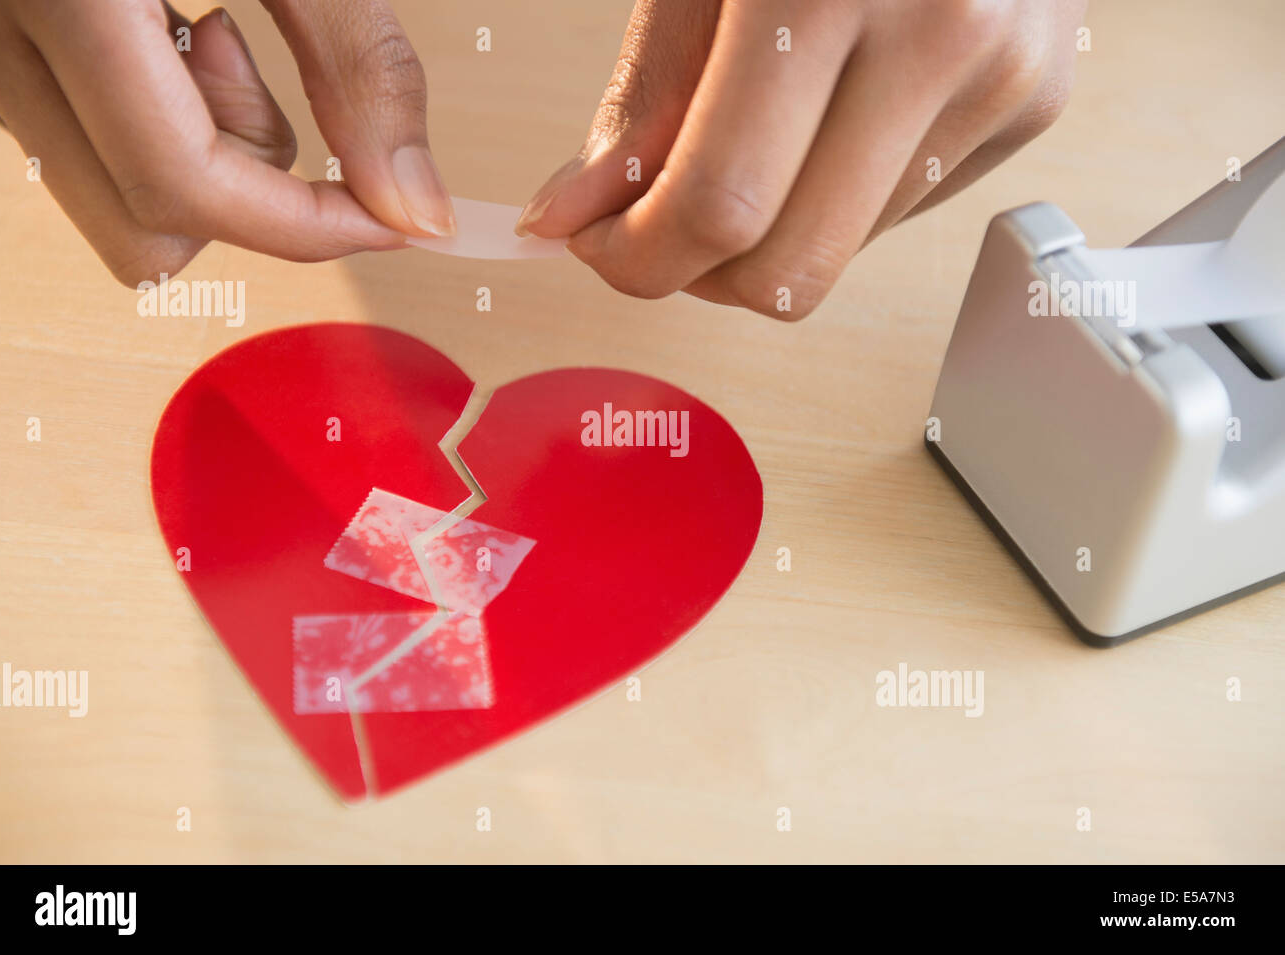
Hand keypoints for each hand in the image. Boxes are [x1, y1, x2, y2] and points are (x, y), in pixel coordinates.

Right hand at [0, 0, 454, 285]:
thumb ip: (357, 62)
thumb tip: (411, 200)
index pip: (185, 186)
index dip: (307, 227)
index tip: (387, 216)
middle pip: (143, 228)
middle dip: (242, 189)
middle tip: (263, 71)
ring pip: (111, 198)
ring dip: (196, 152)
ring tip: (210, 24)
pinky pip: (86, 142)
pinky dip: (154, 117)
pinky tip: (166, 22)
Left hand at [516, 0, 1086, 318]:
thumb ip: (646, 90)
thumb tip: (577, 214)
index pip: (723, 205)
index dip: (642, 258)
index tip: (602, 247)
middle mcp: (941, 34)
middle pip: (793, 269)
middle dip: (701, 275)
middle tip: (657, 228)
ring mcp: (1004, 73)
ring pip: (845, 254)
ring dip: (771, 233)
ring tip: (750, 140)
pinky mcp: (1035, 100)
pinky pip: (903, 213)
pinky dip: (838, 194)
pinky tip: (829, 115)